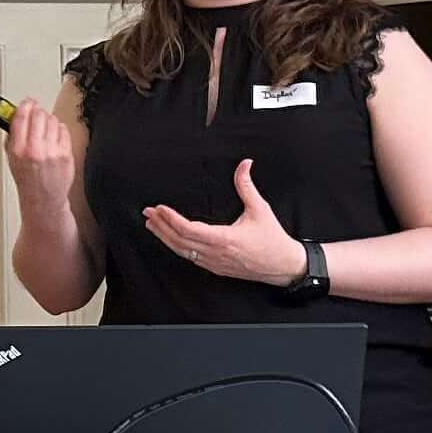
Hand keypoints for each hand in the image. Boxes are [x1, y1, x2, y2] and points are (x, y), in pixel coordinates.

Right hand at [1, 93, 83, 225]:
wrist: (43, 199)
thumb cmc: (27, 180)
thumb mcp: (11, 158)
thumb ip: (12, 136)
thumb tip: (14, 116)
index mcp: (18, 149)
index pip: (22, 116)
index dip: (25, 105)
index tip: (27, 102)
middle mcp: (35, 149)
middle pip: (39, 115)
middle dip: (37, 111)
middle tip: (36, 113)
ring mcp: (52, 151)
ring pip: (53, 120)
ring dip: (48, 120)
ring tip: (45, 128)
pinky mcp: (66, 154)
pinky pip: (64, 130)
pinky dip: (59, 130)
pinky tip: (54, 137)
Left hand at [141, 162, 310, 286]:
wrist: (284, 266)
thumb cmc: (273, 239)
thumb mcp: (260, 209)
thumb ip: (247, 186)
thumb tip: (245, 163)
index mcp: (224, 239)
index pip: (188, 230)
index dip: (171, 219)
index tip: (159, 209)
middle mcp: (215, 254)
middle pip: (179, 242)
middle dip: (161, 226)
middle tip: (147, 213)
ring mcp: (214, 263)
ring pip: (182, 252)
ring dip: (165, 237)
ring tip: (152, 224)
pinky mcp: (216, 268)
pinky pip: (190, 258)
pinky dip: (177, 247)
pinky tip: (170, 238)